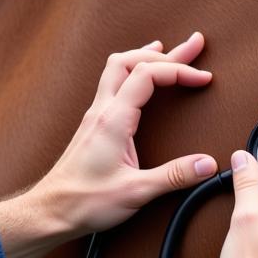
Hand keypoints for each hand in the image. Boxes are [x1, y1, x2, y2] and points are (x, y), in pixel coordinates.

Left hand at [30, 32, 217, 237]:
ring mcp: (95, 116)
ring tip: (167, 51)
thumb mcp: (136, 192)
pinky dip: (132, 73)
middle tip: (193, 46)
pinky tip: (140, 81)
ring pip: (117, 68)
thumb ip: (174, 176)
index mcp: (113, 120)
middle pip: (131, 61)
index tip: (202, 79)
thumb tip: (207, 164)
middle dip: (167, 54)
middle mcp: (102, 111)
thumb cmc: (84, 201)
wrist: (50, 211)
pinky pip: (112, 85)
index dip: (179, 71)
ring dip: (144, 57)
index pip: (148, 75)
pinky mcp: (93, 126)